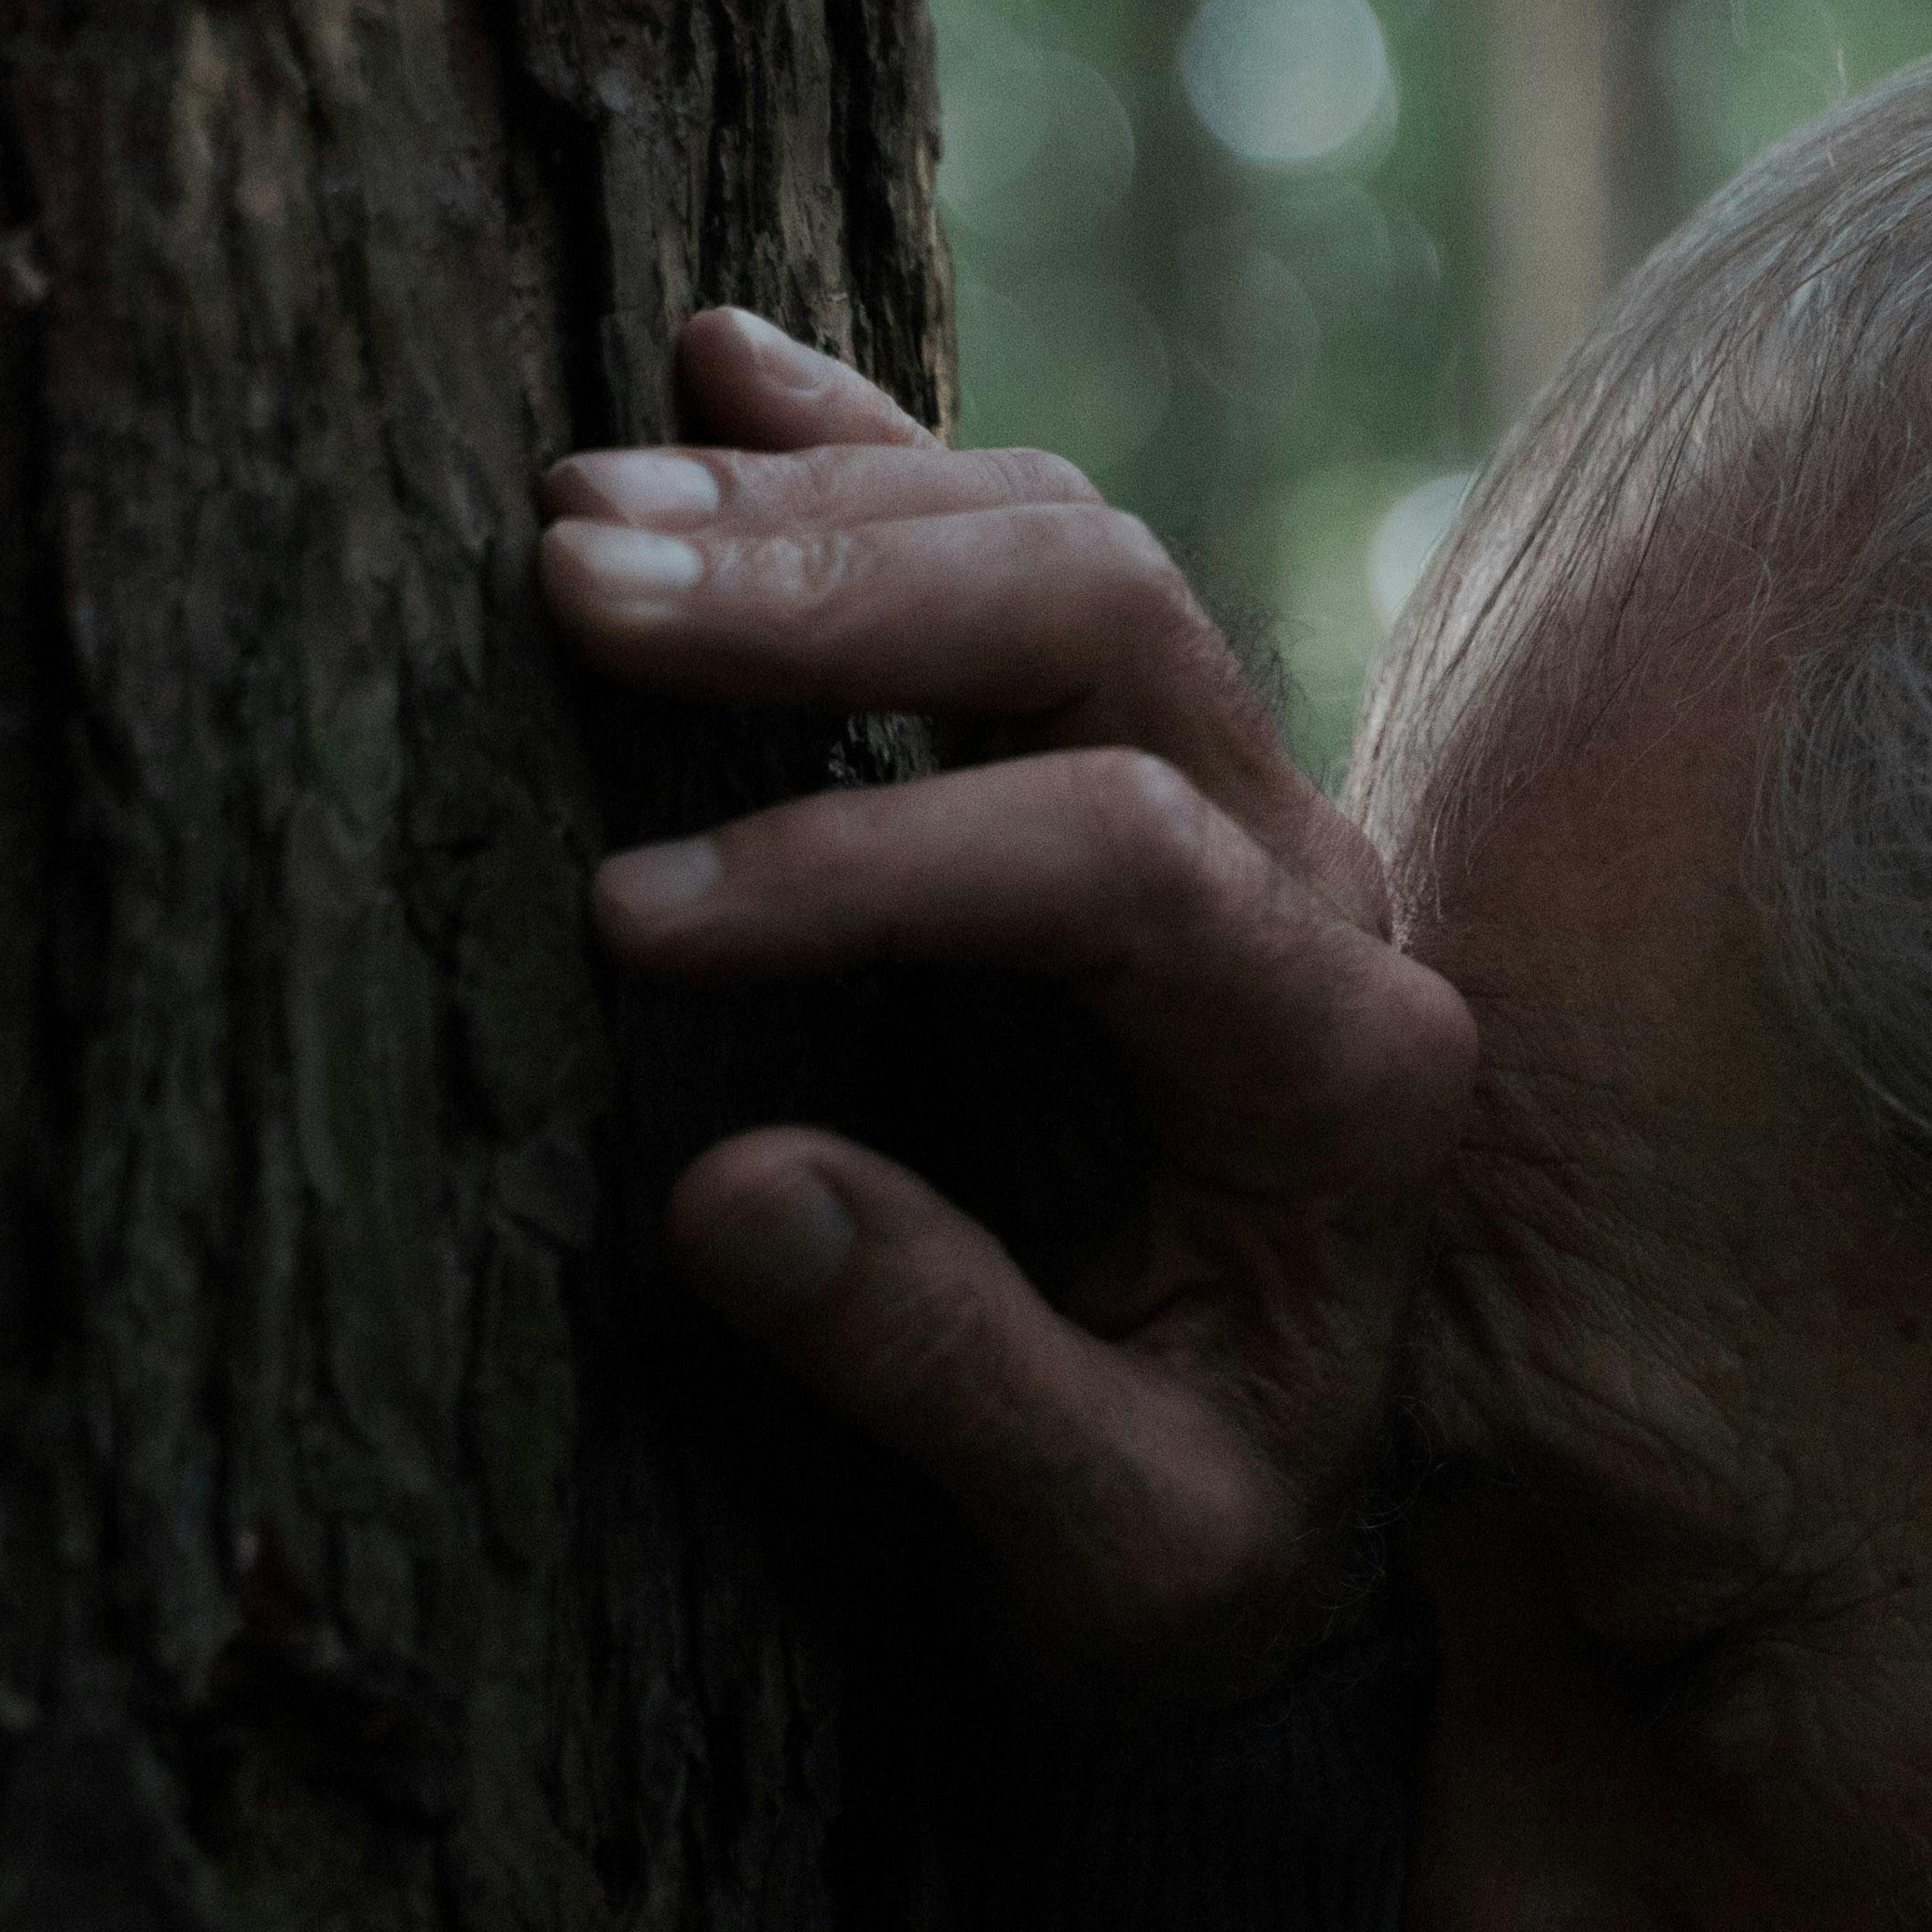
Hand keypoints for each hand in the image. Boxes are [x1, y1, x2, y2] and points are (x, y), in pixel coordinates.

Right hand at [538, 307, 1477, 1696]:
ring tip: (578, 523)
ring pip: (1067, 544)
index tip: (632, 922)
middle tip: (578, 589)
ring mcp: (1241, 807)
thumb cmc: (1202, 1563)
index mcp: (1353, 1077)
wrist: (1281, 1547)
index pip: (1122, 861)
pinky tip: (717, 368)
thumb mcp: (1121, 1562)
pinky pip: (1025, 554)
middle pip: (1112, 620)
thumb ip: (960, 1386)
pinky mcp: (1139, 774)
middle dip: (840, 588)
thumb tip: (729, 1193)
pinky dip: (870, 453)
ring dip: (821, 506)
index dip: (866, 859)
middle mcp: (1327, 893)